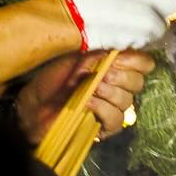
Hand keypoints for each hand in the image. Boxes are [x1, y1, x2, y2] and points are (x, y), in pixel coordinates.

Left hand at [15, 48, 154, 143]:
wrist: (31, 105)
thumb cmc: (50, 79)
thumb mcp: (73, 58)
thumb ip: (98, 53)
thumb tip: (119, 48)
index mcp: (114, 67)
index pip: (143, 63)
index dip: (136, 60)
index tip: (119, 57)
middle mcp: (118, 87)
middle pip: (138, 82)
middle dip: (120, 76)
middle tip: (101, 75)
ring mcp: (112, 108)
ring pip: (127, 101)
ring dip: (109, 93)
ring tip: (90, 89)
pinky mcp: (104, 127)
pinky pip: (116, 119)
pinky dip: (103, 110)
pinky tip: (88, 104)